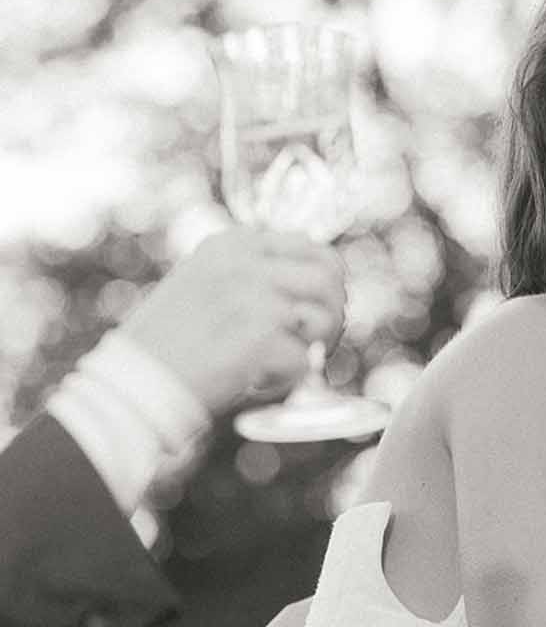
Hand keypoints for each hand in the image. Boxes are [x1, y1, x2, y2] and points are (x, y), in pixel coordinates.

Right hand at [120, 228, 346, 416]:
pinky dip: (286, 381)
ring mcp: (254, 295)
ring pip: (324, 319)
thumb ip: (253, 275)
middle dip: (333, 315)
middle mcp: (246, 261)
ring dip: (313, 349)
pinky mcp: (259, 336)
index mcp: (233, 244)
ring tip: (282, 365)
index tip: (315, 314)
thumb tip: (318, 285)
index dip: (326, 285)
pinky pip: (303, 362)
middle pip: (329, 278)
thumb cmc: (168, 343)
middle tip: (318, 345)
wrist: (132, 381)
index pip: (313, 248)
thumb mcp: (206, 283)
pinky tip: (255, 382)